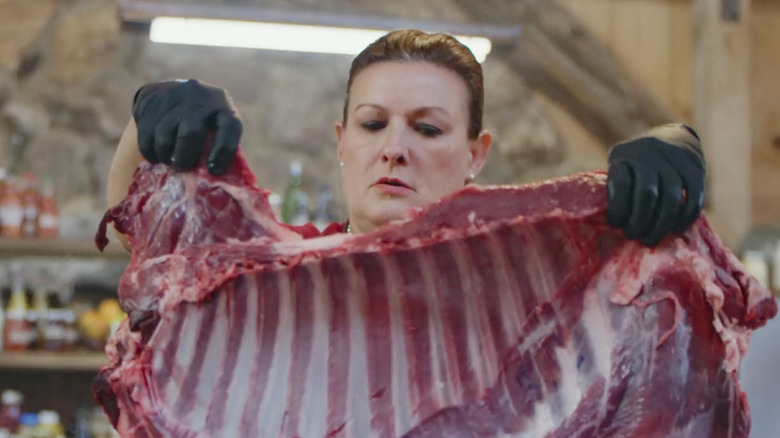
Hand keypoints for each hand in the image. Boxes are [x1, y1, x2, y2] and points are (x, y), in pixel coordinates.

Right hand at [132, 79, 241, 174]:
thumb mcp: (218, 126)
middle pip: (191, 133)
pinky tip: (157, 157)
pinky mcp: (151, 101)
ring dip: (166, 156)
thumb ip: (219, 147)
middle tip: (184, 169)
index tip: (214, 171)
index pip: (229, 127)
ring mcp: (174, 96)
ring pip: (164, 136)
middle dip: (186, 158)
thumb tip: (216, 182)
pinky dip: (150, 152)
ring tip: (171, 162)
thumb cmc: (204, 121)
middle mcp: (200, 96)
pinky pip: (146, 136)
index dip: (223, 151)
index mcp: (223, 104)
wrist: (173, 91)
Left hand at [606, 124, 704, 246]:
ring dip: (661, 224)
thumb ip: (615, 189)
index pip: (621, 183)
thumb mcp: (620, 167)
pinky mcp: (695, 168)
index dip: (618, 208)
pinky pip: (693, 197)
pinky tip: (676, 229)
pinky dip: (685, 217)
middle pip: (647, 193)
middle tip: (634, 236)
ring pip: (671, 198)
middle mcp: (649, 154)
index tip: (616, 224)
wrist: (673, 137)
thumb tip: (615, 225)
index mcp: (624, 155)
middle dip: (640, 221)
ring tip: (651, 239)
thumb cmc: (637, 165)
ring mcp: (674, 159)